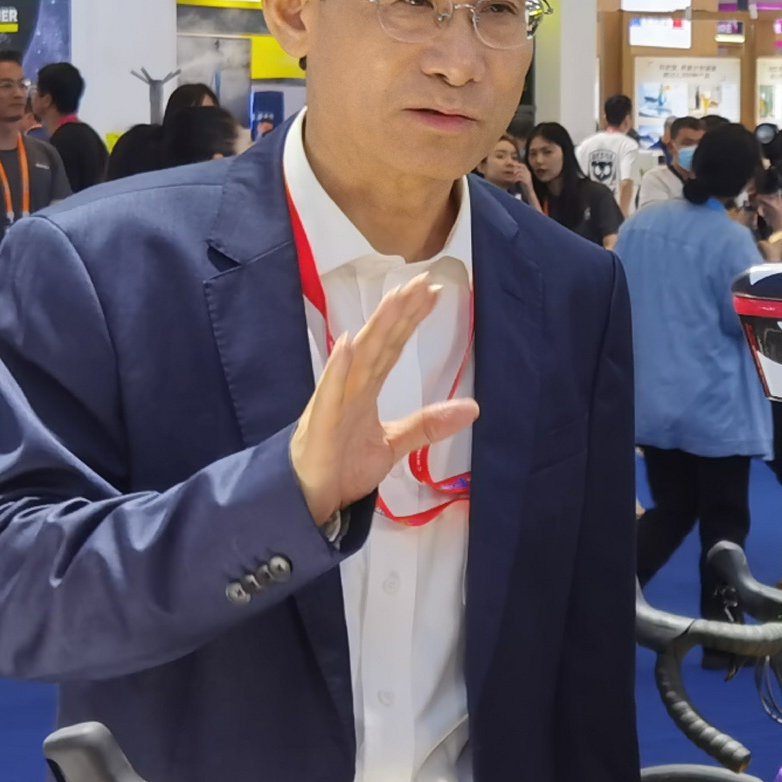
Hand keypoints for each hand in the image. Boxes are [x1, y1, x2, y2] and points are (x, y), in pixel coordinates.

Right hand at [290, 270, 476, 529]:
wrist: (308, 500)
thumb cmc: (342, 467)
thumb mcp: (394, 445)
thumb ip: (427, 425)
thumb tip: (473, 407)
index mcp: (365, 390)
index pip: (392, 347)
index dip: (410, 319)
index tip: (431, 292)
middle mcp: (351, 388)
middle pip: (379, 343)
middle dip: (399, 312)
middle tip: (420, 281)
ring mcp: (334, 402)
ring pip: (359, 360)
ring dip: (376, 329)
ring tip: (393, 299)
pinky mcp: (322, 424)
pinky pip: (331, 393)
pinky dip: (338, 368)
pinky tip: (348, 343)